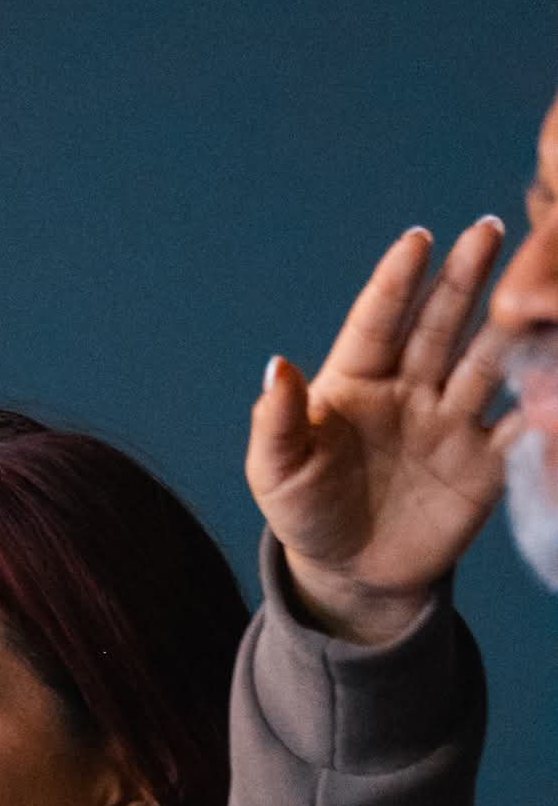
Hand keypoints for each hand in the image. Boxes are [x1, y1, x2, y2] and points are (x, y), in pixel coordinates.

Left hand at [248, 218, 520, 643]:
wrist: (352, 575)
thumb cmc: (305, 514)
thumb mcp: (276, 473)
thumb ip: (276, 422)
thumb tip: (276, 367)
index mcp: (355, 381)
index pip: (378, 321)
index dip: (397, 282)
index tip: (418, 241)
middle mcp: (409, 389)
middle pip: (440, 325)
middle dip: (464, 278)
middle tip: (489, 230)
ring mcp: (450, 421)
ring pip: (486, 363)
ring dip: (511, 329)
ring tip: (539, 296)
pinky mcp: (484, 462)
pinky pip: (519, 425)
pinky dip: (542, 400)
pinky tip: (555, 372)